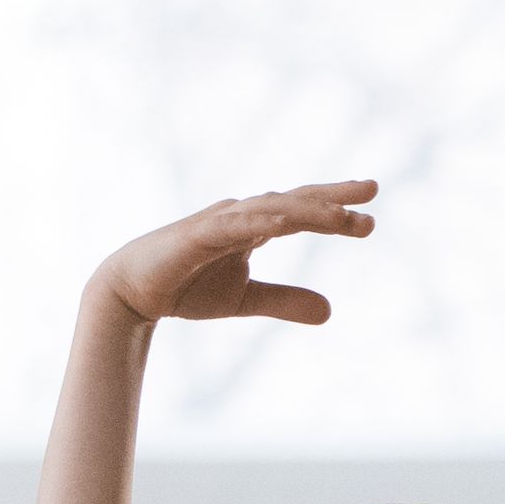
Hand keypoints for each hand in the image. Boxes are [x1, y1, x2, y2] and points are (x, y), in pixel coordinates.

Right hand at [91, 179, 376, 331]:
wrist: (132, 292)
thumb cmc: (187, 287)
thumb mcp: (245, 299)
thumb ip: (286, 301)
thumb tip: (330, 312)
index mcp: (254, 226)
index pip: (302, 213)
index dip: (335, 214)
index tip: (369, 222)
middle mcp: (241, 215)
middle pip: (295, 200)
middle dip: (333, 196)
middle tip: (372, 190)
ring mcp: (219, 220)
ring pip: (271, 209)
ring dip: (306, 209)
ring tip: (341, 215)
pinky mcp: (197, 234)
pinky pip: (234, 225)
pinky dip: (259, 222)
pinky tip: (285, 222)